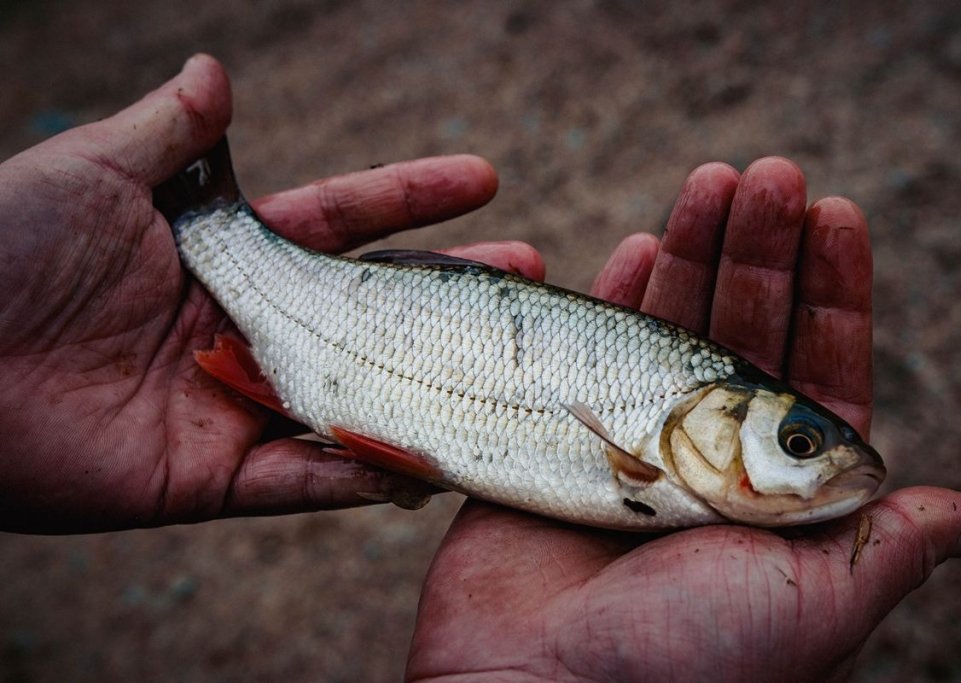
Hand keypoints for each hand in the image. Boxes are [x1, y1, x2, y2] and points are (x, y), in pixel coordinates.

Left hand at [0, 55, 541, 532]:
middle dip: (451, 293)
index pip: (341, 221)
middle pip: (372, 311)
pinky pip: (309, 480)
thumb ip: (168, 135)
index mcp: (224, 255)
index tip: (482, 178)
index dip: (412, 198)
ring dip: (434, 388)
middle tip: (529, 277)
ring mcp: (237, 403)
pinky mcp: (214, 477)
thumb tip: (217, 68)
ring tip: (509, 374)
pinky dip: (369, 476)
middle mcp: (247, 328)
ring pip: (357, 398)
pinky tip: (436, 461)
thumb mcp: (88, 174)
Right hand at [408, 161, 960, 680]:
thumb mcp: (814, 599)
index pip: (821, 367)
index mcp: (779, 491)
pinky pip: (588, 354)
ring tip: (712, 181)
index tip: (837, 215)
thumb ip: (885, 543)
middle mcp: (711, 458)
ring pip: (670, 327)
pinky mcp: (560, 440)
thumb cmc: (688, 658)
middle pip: (745, 328)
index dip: (834, 290)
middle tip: (770, 174)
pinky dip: (612, 297)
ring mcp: (634, 444)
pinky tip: (636, 243)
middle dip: (761, 248)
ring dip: (692, 251)